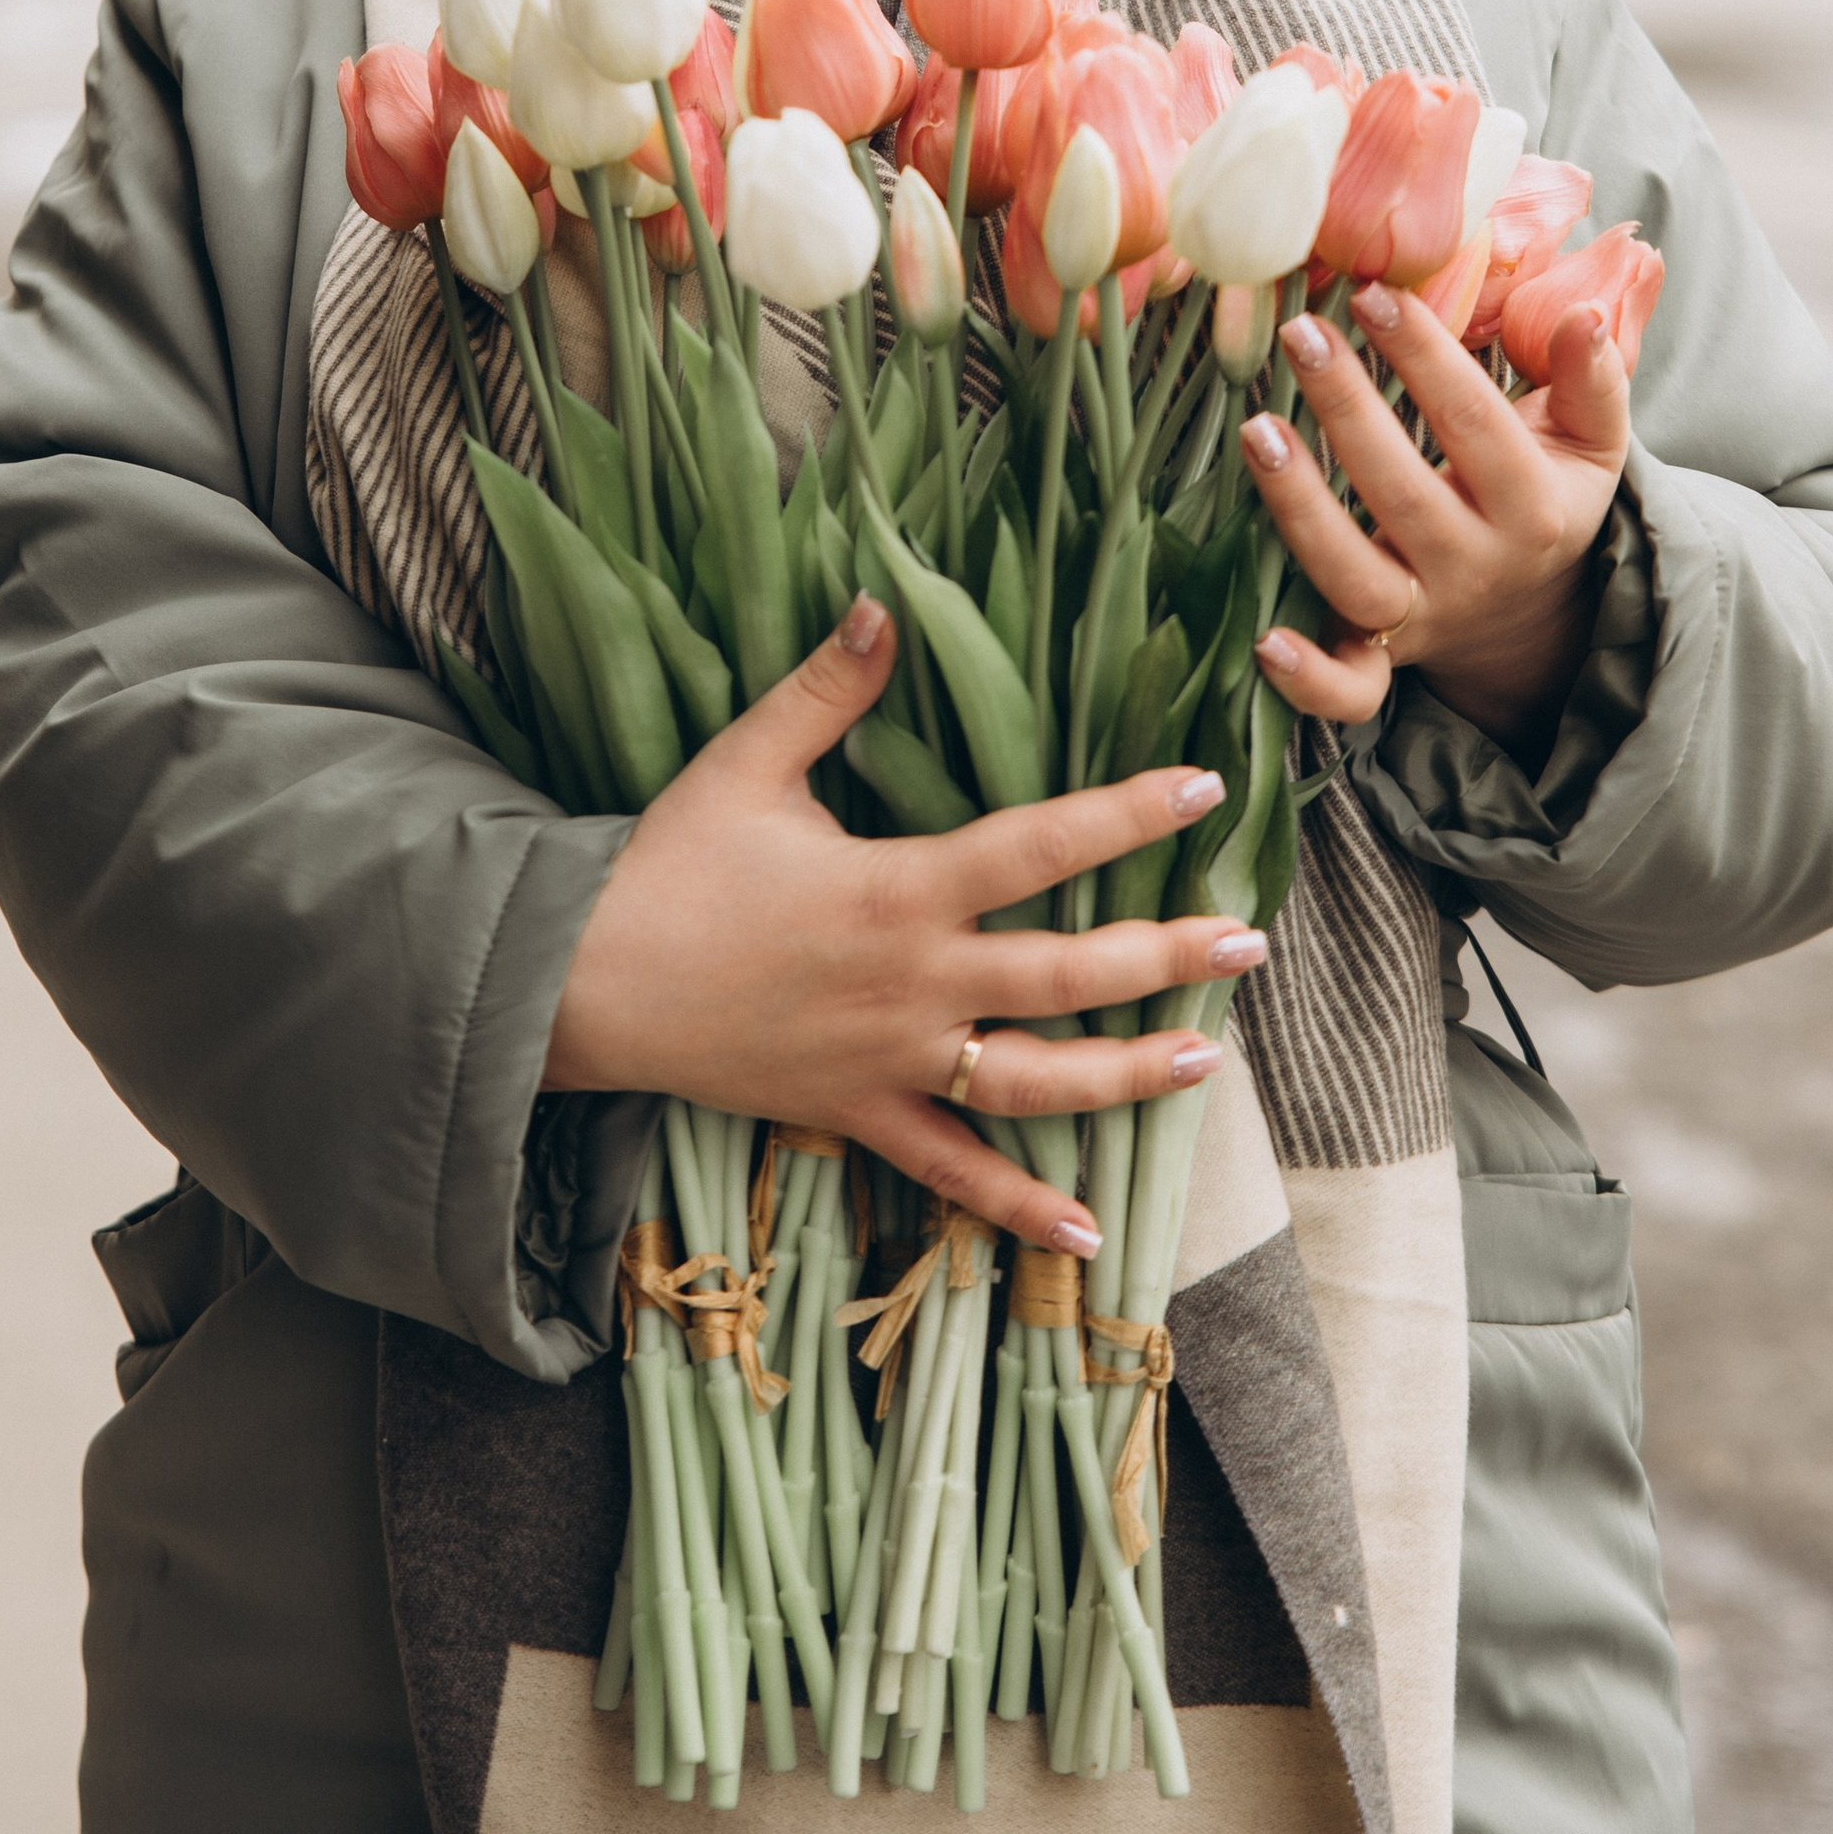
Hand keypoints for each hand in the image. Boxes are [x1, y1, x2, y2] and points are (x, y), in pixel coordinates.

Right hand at [543, 596, 1267, 1255]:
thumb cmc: (665, 865)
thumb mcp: (748, 761)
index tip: (1204, 790)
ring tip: (1206, 1059)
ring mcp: (893, 1061)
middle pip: (1068, 974)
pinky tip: (1087, 1232)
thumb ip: (829, 688)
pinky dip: (1019, 1210)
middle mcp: (915, 982)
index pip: (1041, 845)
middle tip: (1249, 943)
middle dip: (1166, 956)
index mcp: (899, 887)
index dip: (1127, 814)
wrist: (583, 982)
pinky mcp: (858, 1114)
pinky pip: (952, 1172)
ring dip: (1127, 1075)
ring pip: (1034, 1081)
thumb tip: (882, 600)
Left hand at [1240, 283, 1628, 761]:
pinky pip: (1349, 692)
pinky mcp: (1381, 661)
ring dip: (1300, 507)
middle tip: (1302, 333)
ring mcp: (1423, 618)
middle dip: (1349, 408)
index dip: (1425, 359)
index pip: (1476, 426)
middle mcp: (1475, 568)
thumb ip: (1593, 381)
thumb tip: (1584, 313)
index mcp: (1533, 508)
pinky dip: (1310, 680)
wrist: (1528, 614)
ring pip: (1356, 578)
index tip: (1375, 295)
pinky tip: (1265, 640)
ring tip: (1256, 430)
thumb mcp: (1587, 444)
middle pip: (1404, 493)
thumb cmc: (1543, 497)